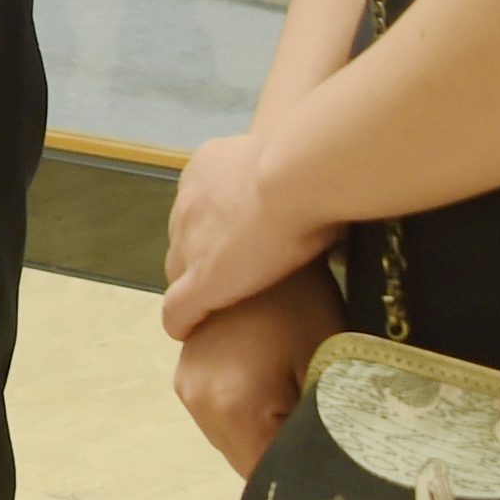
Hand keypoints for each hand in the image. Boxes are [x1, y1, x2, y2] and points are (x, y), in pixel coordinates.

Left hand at [160, 128, 339, 339]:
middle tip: (233, 272)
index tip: (240, 240)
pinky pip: (178, 309)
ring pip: (179, 271)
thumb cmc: (310, 166)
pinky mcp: (200, 281)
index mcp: (208, 169)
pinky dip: (184, 321)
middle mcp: (189, 202)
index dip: (218, 227)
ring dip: (195, 286)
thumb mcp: (293, 168)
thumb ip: (292, 183)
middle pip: (185, 237)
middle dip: (203, 253)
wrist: (294, 177)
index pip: (201, 205)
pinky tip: (190, 333)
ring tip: (219, 305)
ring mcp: (190, 242)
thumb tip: (322, 197)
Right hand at [172, 267, 344, 474]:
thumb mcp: (323, 369)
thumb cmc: (305, 301)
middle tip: (324, 427)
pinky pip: (220, 403)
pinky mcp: (187, 358)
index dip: (301, 475)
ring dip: (265, 425)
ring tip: (301, 394)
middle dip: (281, 449)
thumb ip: (319, 428)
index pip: (263, 474)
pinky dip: (250, 401)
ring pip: (231, 432)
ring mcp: (184, 376)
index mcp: (226, 404)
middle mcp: (192, 396)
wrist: (265, 227)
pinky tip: (278, 374)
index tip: (333, 466)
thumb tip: (329, 471)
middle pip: (242, 455)